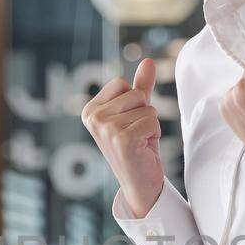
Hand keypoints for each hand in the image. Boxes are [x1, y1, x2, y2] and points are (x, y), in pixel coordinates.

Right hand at [82, 57, 163, 216]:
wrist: (141, 183)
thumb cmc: (138, 147)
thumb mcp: (137, 113)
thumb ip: (141, 87)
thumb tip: (149, 61)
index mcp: (90, 110)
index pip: (121, 83)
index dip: (134, 101)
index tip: (128, 124)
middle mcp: (93, 118)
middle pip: (135, 94)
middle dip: (144, 113)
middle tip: (137, 135)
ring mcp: (106, 129)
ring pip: (147, 108)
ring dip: (150, 125)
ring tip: (140, 142)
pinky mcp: (123, 139)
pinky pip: (152, 120)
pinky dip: (154, 134)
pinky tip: (144, 148)